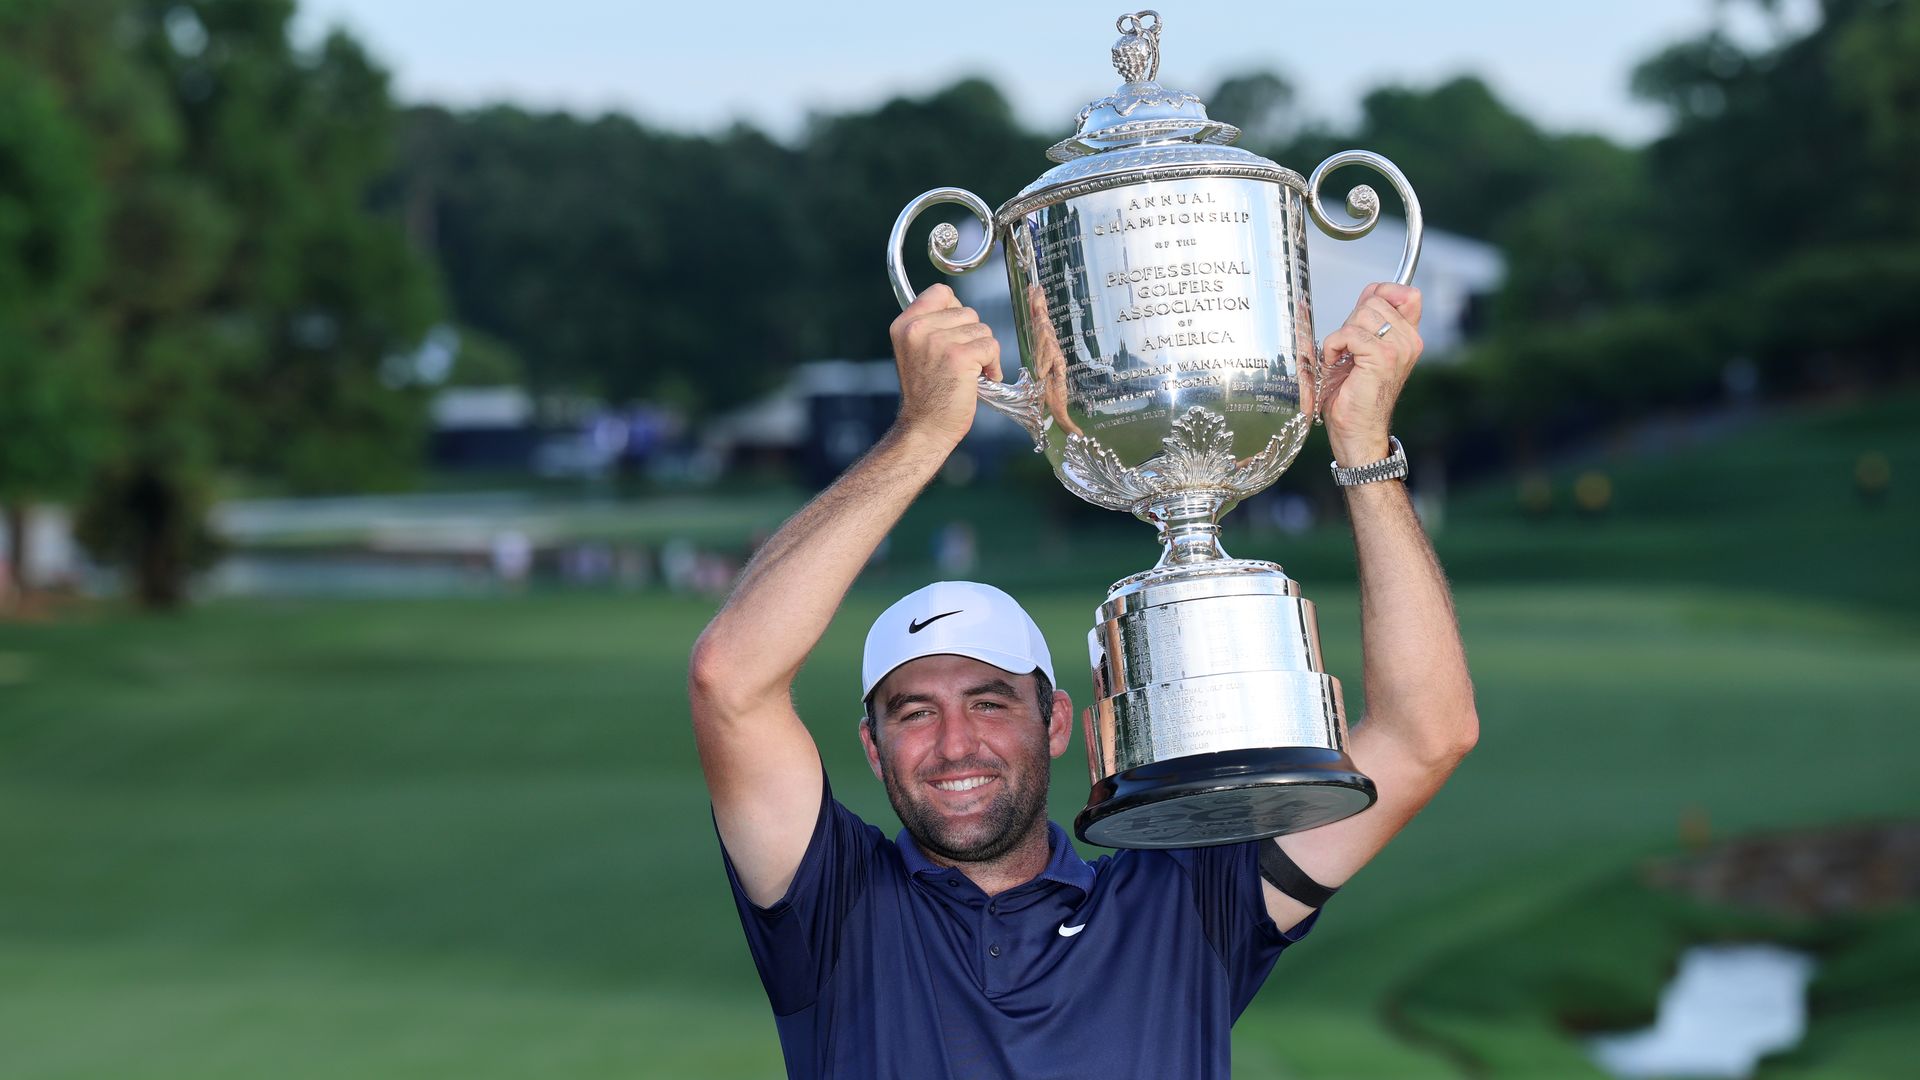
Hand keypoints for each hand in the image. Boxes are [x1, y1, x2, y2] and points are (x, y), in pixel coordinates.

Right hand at [889, 283, 1001, 447]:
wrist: (925, 428)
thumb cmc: (927, 393)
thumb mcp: (916, 351)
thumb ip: (931, 326)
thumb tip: (960, 309)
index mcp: (904, 324)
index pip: (940, 292)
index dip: (955, 311)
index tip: (955, 334)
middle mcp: (917, 329)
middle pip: (967, 311)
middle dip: (972, 336)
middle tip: (962, 361)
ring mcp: (938, 341)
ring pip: (982, 328)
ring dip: (983, 352)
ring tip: (970, 372)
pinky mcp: (959, 356)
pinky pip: (991, 345)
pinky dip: (993, 364)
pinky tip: (981, 379)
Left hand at [1317, 283, 1423, 466]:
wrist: (1357, 432)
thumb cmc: (1354, 396)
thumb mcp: (1362, 348)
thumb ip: (1369, 319)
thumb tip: (1371, 292)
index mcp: (1409, 337)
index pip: (1405, 292)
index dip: (1379, 294)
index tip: (1360, 318)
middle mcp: (1410, 341)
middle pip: (1375, 299)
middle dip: (1351, 320)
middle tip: (1347, 350)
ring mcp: (1399, 349)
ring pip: (1363, 313)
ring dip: (1341, 335)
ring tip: (1342, 358)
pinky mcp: (1382, 358)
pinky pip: (1350, 333)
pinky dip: (1333, 347)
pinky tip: (1336, 365)